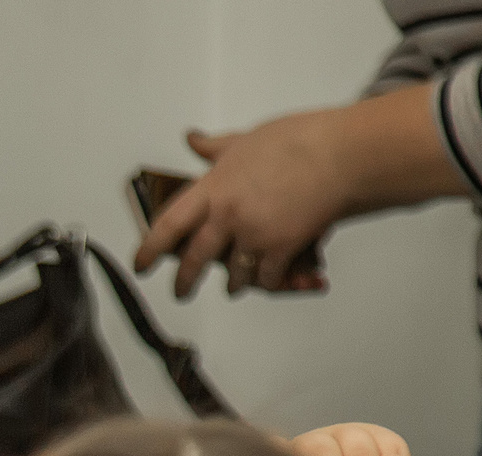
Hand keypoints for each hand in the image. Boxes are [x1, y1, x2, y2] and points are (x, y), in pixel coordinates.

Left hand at [134, 111, 346, 298]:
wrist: (340, 155)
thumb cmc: (300, 141)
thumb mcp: (246, 138)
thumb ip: (216, 147)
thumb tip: (193, 139)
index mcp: (214, 186)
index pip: (169, 223)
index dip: (150, 248)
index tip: (141, 263)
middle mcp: (228, 215)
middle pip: (195, 259)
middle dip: (184, 281)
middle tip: (180, 292)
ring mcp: (254, 235)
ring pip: (234, 274)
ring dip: (234, 284)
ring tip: (232, 287)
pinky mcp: (281, 250)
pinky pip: (268, 279)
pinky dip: (270, 282)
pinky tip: (269, 282)